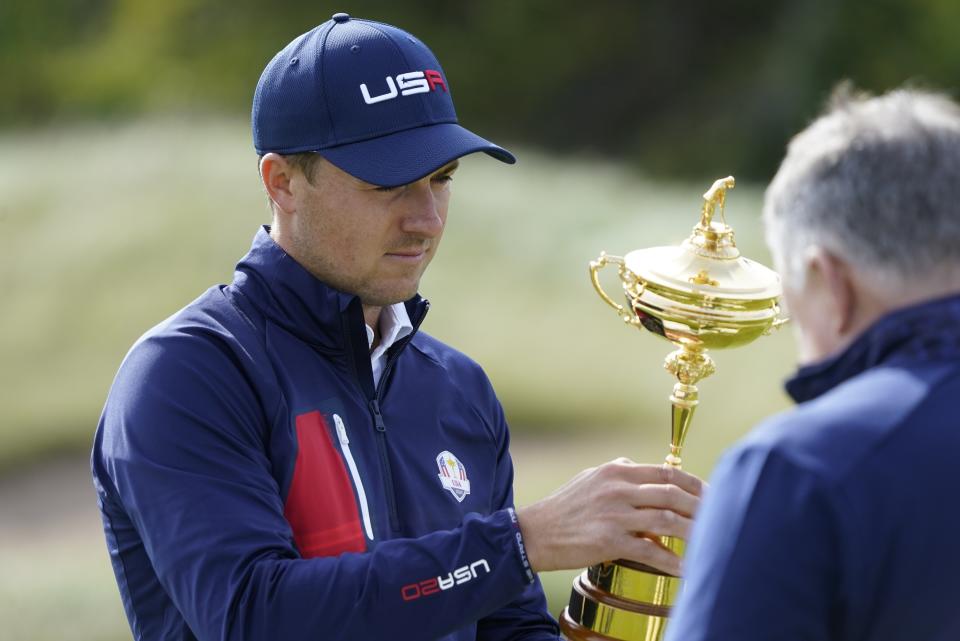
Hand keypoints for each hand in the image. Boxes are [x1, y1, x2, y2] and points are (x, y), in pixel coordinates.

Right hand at [515, 458, 703, 575]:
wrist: (534, 533)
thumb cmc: (564, 507)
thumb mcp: (590, 478)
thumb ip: (618, 472)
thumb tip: (646, 469)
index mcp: (616, 470)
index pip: (666, 472)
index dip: (694, 484)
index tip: (712, 495)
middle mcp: (618, 488)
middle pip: (673, 494)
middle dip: (702, 507)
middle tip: (720, 517)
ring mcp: (615, 515)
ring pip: (668, 521)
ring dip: (695, 532)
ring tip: (711, 541)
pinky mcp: (609, 541)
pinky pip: (651, 551)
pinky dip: (673, 561)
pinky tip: (686, 568)